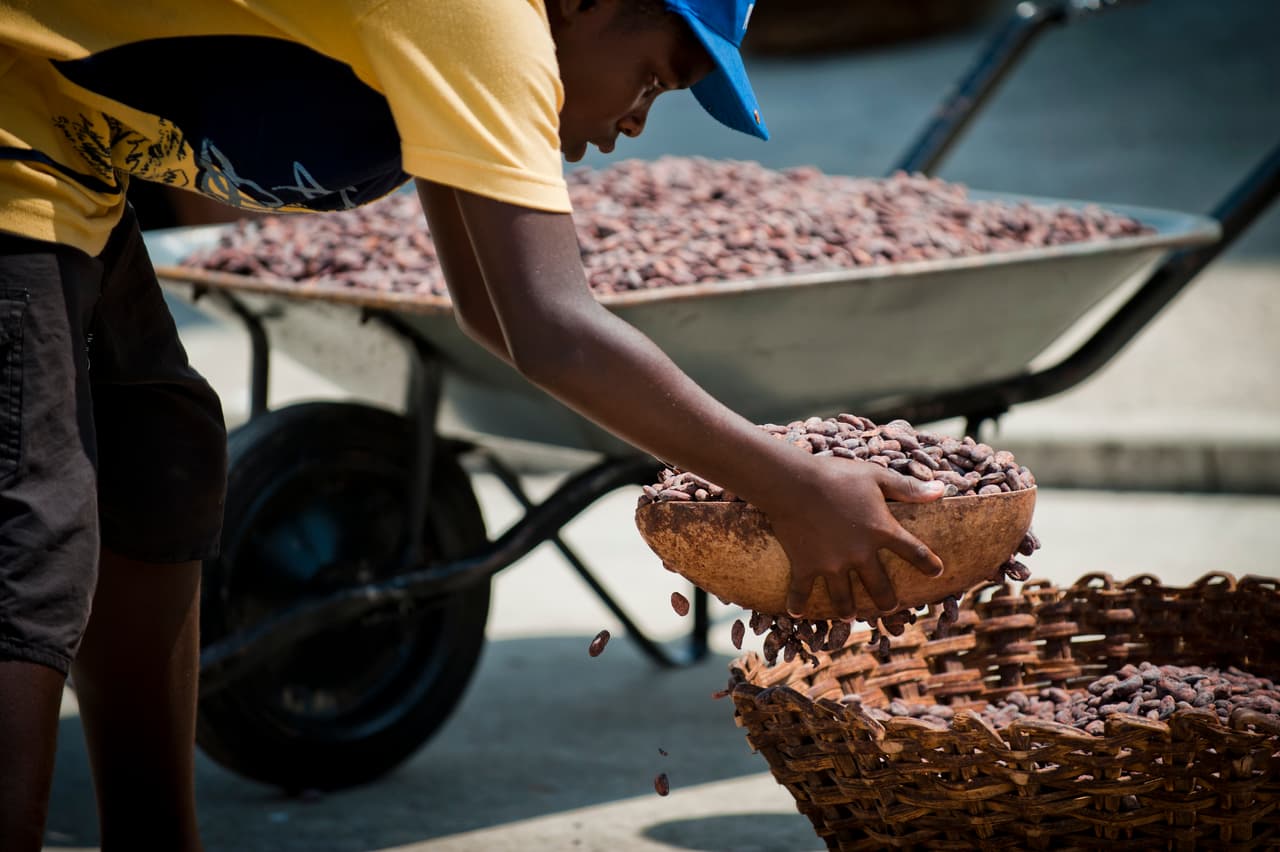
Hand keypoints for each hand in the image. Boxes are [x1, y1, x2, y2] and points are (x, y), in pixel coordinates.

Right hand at [762, 459, 945, 617]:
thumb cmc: (836, 475)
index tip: (937, 572)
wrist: (793, 482)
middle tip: (889, 608)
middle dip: (886, 601)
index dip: (928, 562)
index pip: (913, 551)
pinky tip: (796, 612)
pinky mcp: (805, 565)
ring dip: (847, 609)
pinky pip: (801, 590)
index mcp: (881, 530)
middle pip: (879, 586)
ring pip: (843, 597)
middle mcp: (859, 553)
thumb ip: (908, 487)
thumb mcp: (876, 476)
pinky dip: (797, 603)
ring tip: (849, 616)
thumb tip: (941, 489)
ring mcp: (832, 564)